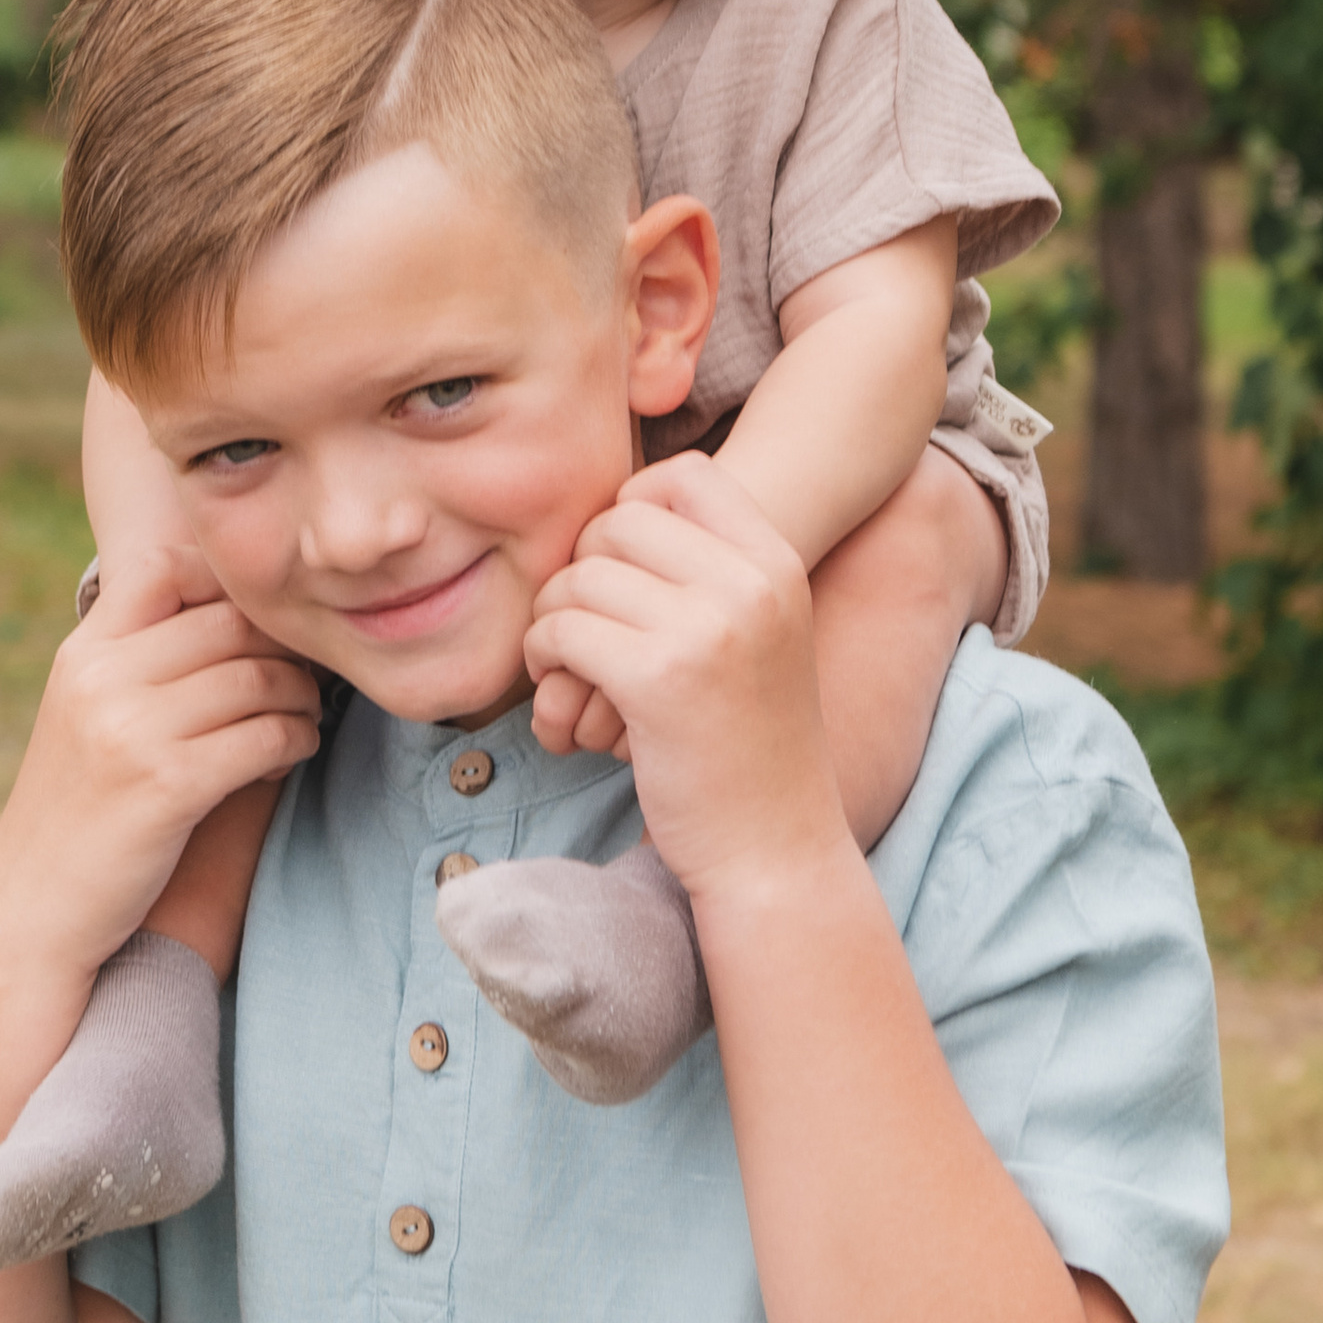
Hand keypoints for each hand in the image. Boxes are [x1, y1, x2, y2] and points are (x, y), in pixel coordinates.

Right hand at [0, 547, 320, 980]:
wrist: (33, 911)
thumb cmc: (77, 813)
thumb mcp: (85, 716)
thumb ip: (139, 664)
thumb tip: (234, 618)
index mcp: (84, 653)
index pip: (165, 567)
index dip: (226, 582)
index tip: (258, 625)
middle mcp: (102, 678)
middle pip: (230, 621)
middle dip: (285, 647)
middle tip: (307, 676)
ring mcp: (132, 730)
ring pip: (258, 678)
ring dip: (300, 697)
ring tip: (304, 717)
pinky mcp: (168, 785)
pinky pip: (265, 737)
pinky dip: (296, 740)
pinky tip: (294, 752)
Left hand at [522, 455, 848, 898]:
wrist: (775, 847)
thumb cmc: (750, 744)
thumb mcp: (762, 634)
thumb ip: (710, 570)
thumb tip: (617, 509)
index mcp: (778, 563)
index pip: (684, 476)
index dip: (631, 507)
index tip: (618, 566)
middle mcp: (751, 584)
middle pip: (619, 521)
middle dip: (581, 567)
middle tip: (579, 621)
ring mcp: (708, 629)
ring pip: (582, 577)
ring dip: (553, 617)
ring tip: (564, 662)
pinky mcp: (658, 680)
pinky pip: (564, 630)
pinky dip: (544, 656)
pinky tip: (560, 687)